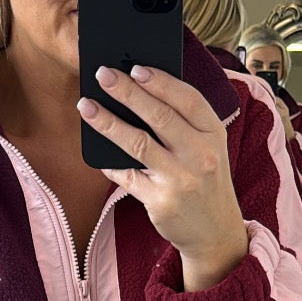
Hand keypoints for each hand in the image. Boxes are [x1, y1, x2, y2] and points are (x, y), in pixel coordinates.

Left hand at [78, 64, 248, 290]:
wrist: (215, 232)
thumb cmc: (205, 180)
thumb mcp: (209, 147)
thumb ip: (186, 123)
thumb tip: (141, 91)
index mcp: (214, 134)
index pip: (188, 100)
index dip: (161, 82)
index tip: (136, 68)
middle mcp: (200, 155)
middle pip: (160, 117)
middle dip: (127, 92)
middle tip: (103, 75)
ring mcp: (181, 180)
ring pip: (137, 143)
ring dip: (108, 122)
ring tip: (86, 106)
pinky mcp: (161, 201)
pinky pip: (127, 176)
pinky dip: (110, 165)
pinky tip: (97, 154)